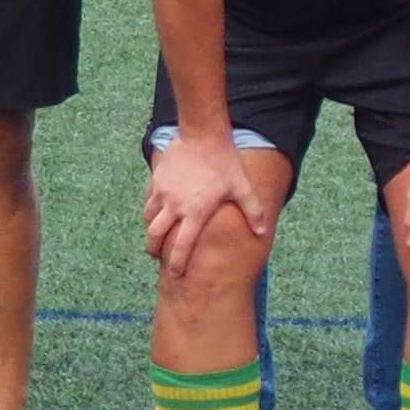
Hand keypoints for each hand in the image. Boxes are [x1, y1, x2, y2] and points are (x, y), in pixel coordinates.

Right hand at [141, 130, 273, 276]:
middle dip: (153, 250)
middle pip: (155, 236)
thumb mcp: (242, 187)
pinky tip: (155, 211)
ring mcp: (162, 193)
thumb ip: (253, 212)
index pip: (182, 246)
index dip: (177, 263)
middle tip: (156, 255)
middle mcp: (175, 206)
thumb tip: (262, 232)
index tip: (175, 274)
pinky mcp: (156, 180)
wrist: (203, 135)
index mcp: (196, 212)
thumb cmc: (224, 162)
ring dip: (151, 229)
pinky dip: (149, 209)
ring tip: (156, 234)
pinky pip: (147, 201)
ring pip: (148, 219)